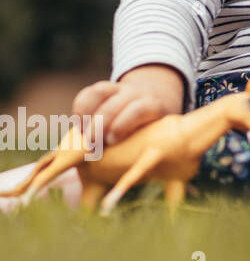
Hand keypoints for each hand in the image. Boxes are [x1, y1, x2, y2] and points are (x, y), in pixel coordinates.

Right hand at [71, 64, 185, 147]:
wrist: (157, 97)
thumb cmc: (155, 127)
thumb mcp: (159, 135)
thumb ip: (148, 147)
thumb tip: (135, 171)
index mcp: (154, 105)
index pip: (139, 110)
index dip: (122, 125)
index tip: (112, 141)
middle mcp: (136, 94)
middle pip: (114, 105)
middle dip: (99, 127)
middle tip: (93, 147)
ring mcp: (120, 88)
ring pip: (99, 93)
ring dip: (86, 117)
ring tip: (83, 137)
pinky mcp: (104, 88)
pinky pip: (87, 94)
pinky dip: (79, 111)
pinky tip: (80, 127)